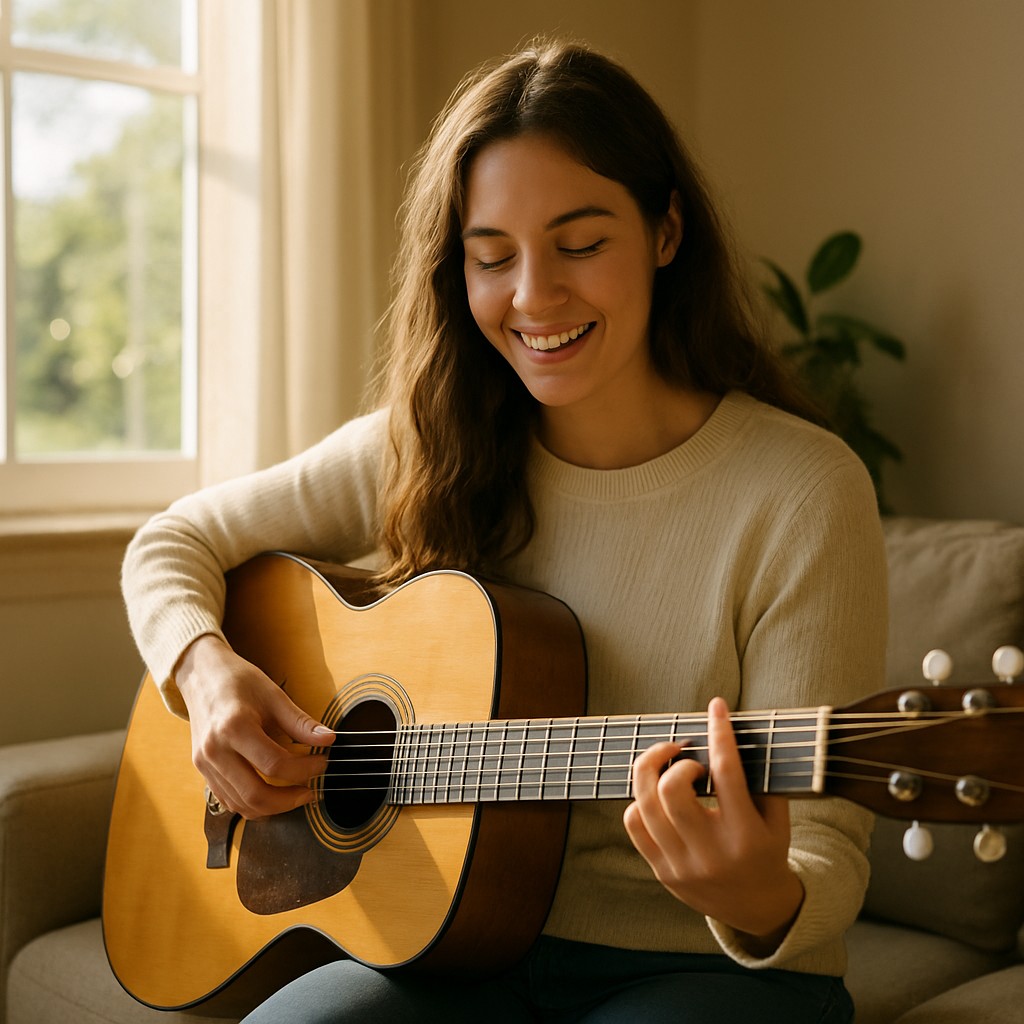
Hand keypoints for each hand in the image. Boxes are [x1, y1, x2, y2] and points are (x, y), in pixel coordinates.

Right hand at [174, 634, 334, 818]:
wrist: (201, 675)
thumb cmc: (239, 681)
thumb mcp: (274, 696)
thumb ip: (300, 722)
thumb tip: (329, 739)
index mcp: (234, 728)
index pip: (275, 764)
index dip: (305, 769)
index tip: (323, 762)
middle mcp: (214, 751)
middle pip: (255, 794)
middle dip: (289, 800)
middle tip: (311, 791)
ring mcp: (204, 764)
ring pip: (241, 804)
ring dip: (272, 808)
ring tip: (296, 795)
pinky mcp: (202, 770)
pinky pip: (228, 800)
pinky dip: (253, 804)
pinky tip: (273, 795)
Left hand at [623, 697, 803, 948]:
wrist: (757, 908)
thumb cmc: (766, 851)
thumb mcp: (776, 819)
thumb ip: (757, 780)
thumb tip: (729, 731)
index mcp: (746, 835)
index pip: (727, 773)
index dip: (720, 733)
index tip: (716, 707)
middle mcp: (711, 852)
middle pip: (672, 789)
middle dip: (674, 759)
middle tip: (685, 755)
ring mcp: (682, 865)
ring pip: (645, 805)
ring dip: (651, 772)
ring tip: (666, 764)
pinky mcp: (662, 872)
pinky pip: (634, 824)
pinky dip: (639, 800)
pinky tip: (655, 795)